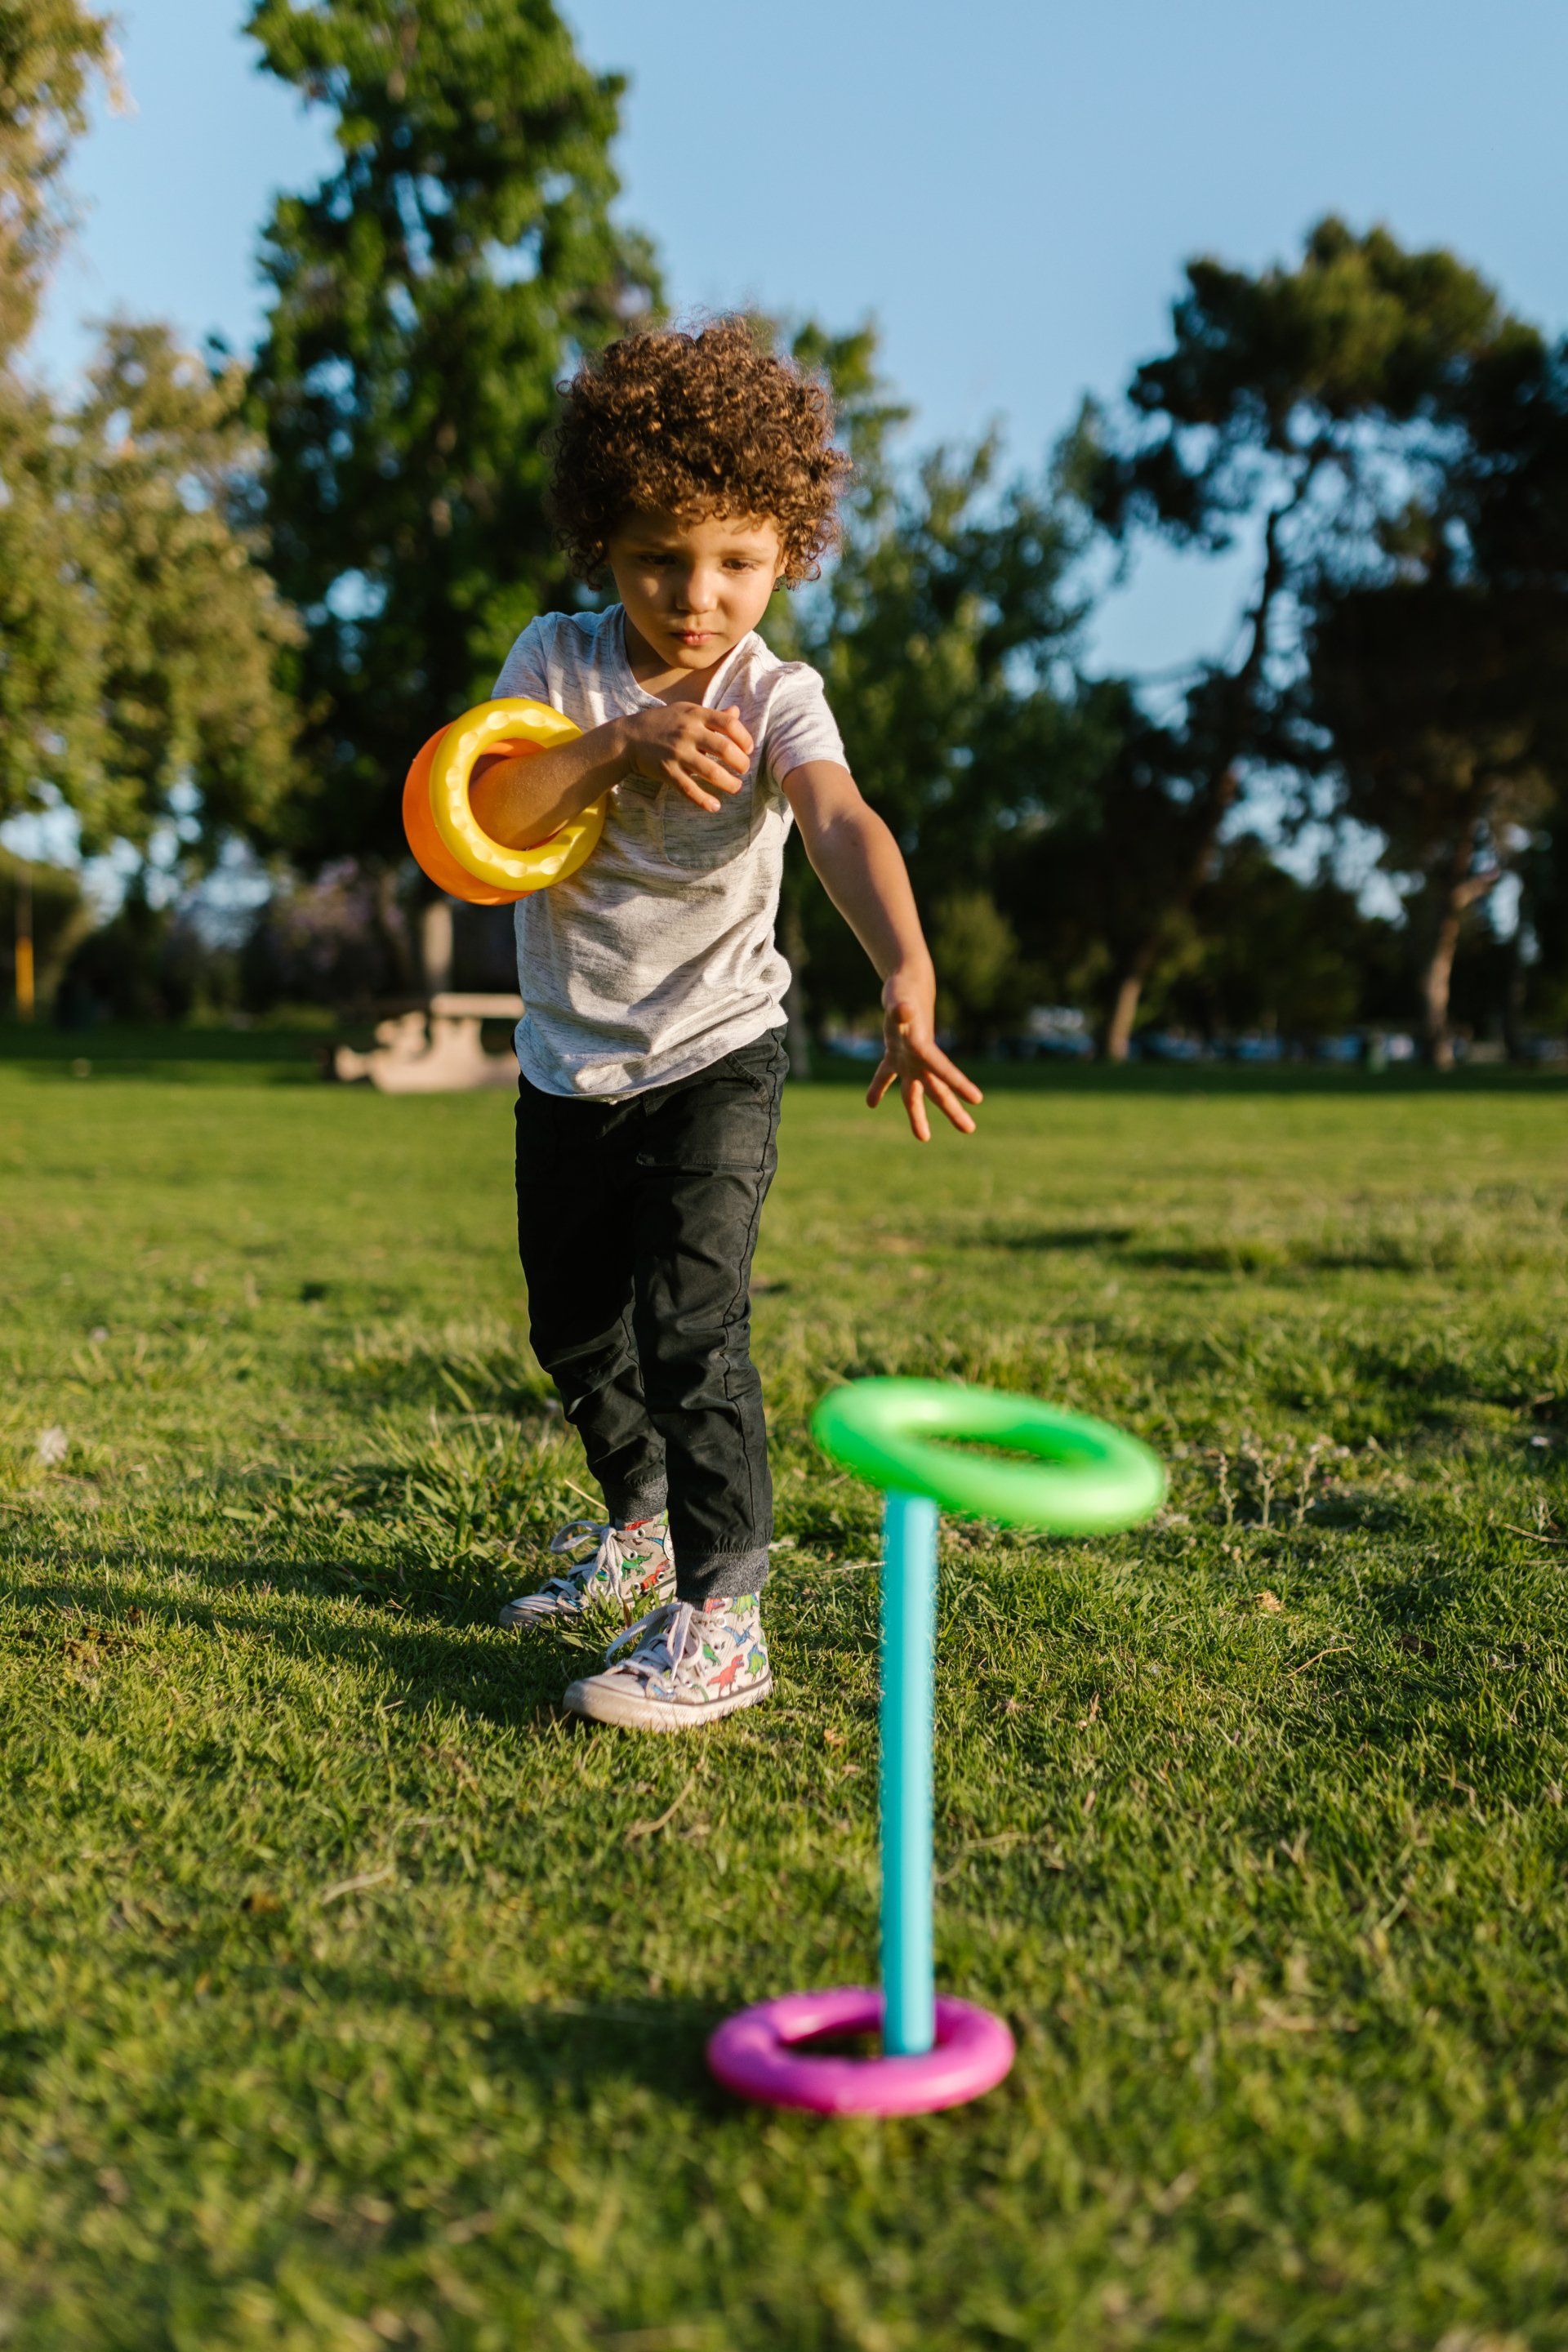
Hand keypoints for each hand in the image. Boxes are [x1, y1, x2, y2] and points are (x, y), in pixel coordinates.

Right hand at [619, 703, 753, 813]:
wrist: (630, 737)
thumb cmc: (664, 723)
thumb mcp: (687, 711)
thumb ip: (713, 715)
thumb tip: (737, 711)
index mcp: (696, 715)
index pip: (729, 724)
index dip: (744, 738)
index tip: (749, 749)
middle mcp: (688, 732)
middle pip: (725, 749)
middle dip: (741, 763)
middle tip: (744, 770)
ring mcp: (677, 753)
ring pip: (711, 772)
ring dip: (729, 784)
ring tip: (736, 787)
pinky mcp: (667, 771)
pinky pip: (689, 789)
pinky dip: (704, 800)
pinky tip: (715, 806)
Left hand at [866, 972, 982, 1141]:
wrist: (907, 986)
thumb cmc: (903, 991)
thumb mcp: (899, 998)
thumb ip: (900, 1007)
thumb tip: (902, 1008)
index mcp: (923, 1048)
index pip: (943, 1070)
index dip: (959, 1084)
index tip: (978, 1099)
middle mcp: (919, 1059)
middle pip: (937, 1089)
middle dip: (952, 1110)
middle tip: (970, 1129)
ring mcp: (908, 1060)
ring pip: (914, 1092)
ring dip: (917, 1114)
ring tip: (924, 1138)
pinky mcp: (895, 1055)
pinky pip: (887, 1075)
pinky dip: (879, 1088)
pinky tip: (870, 1103)